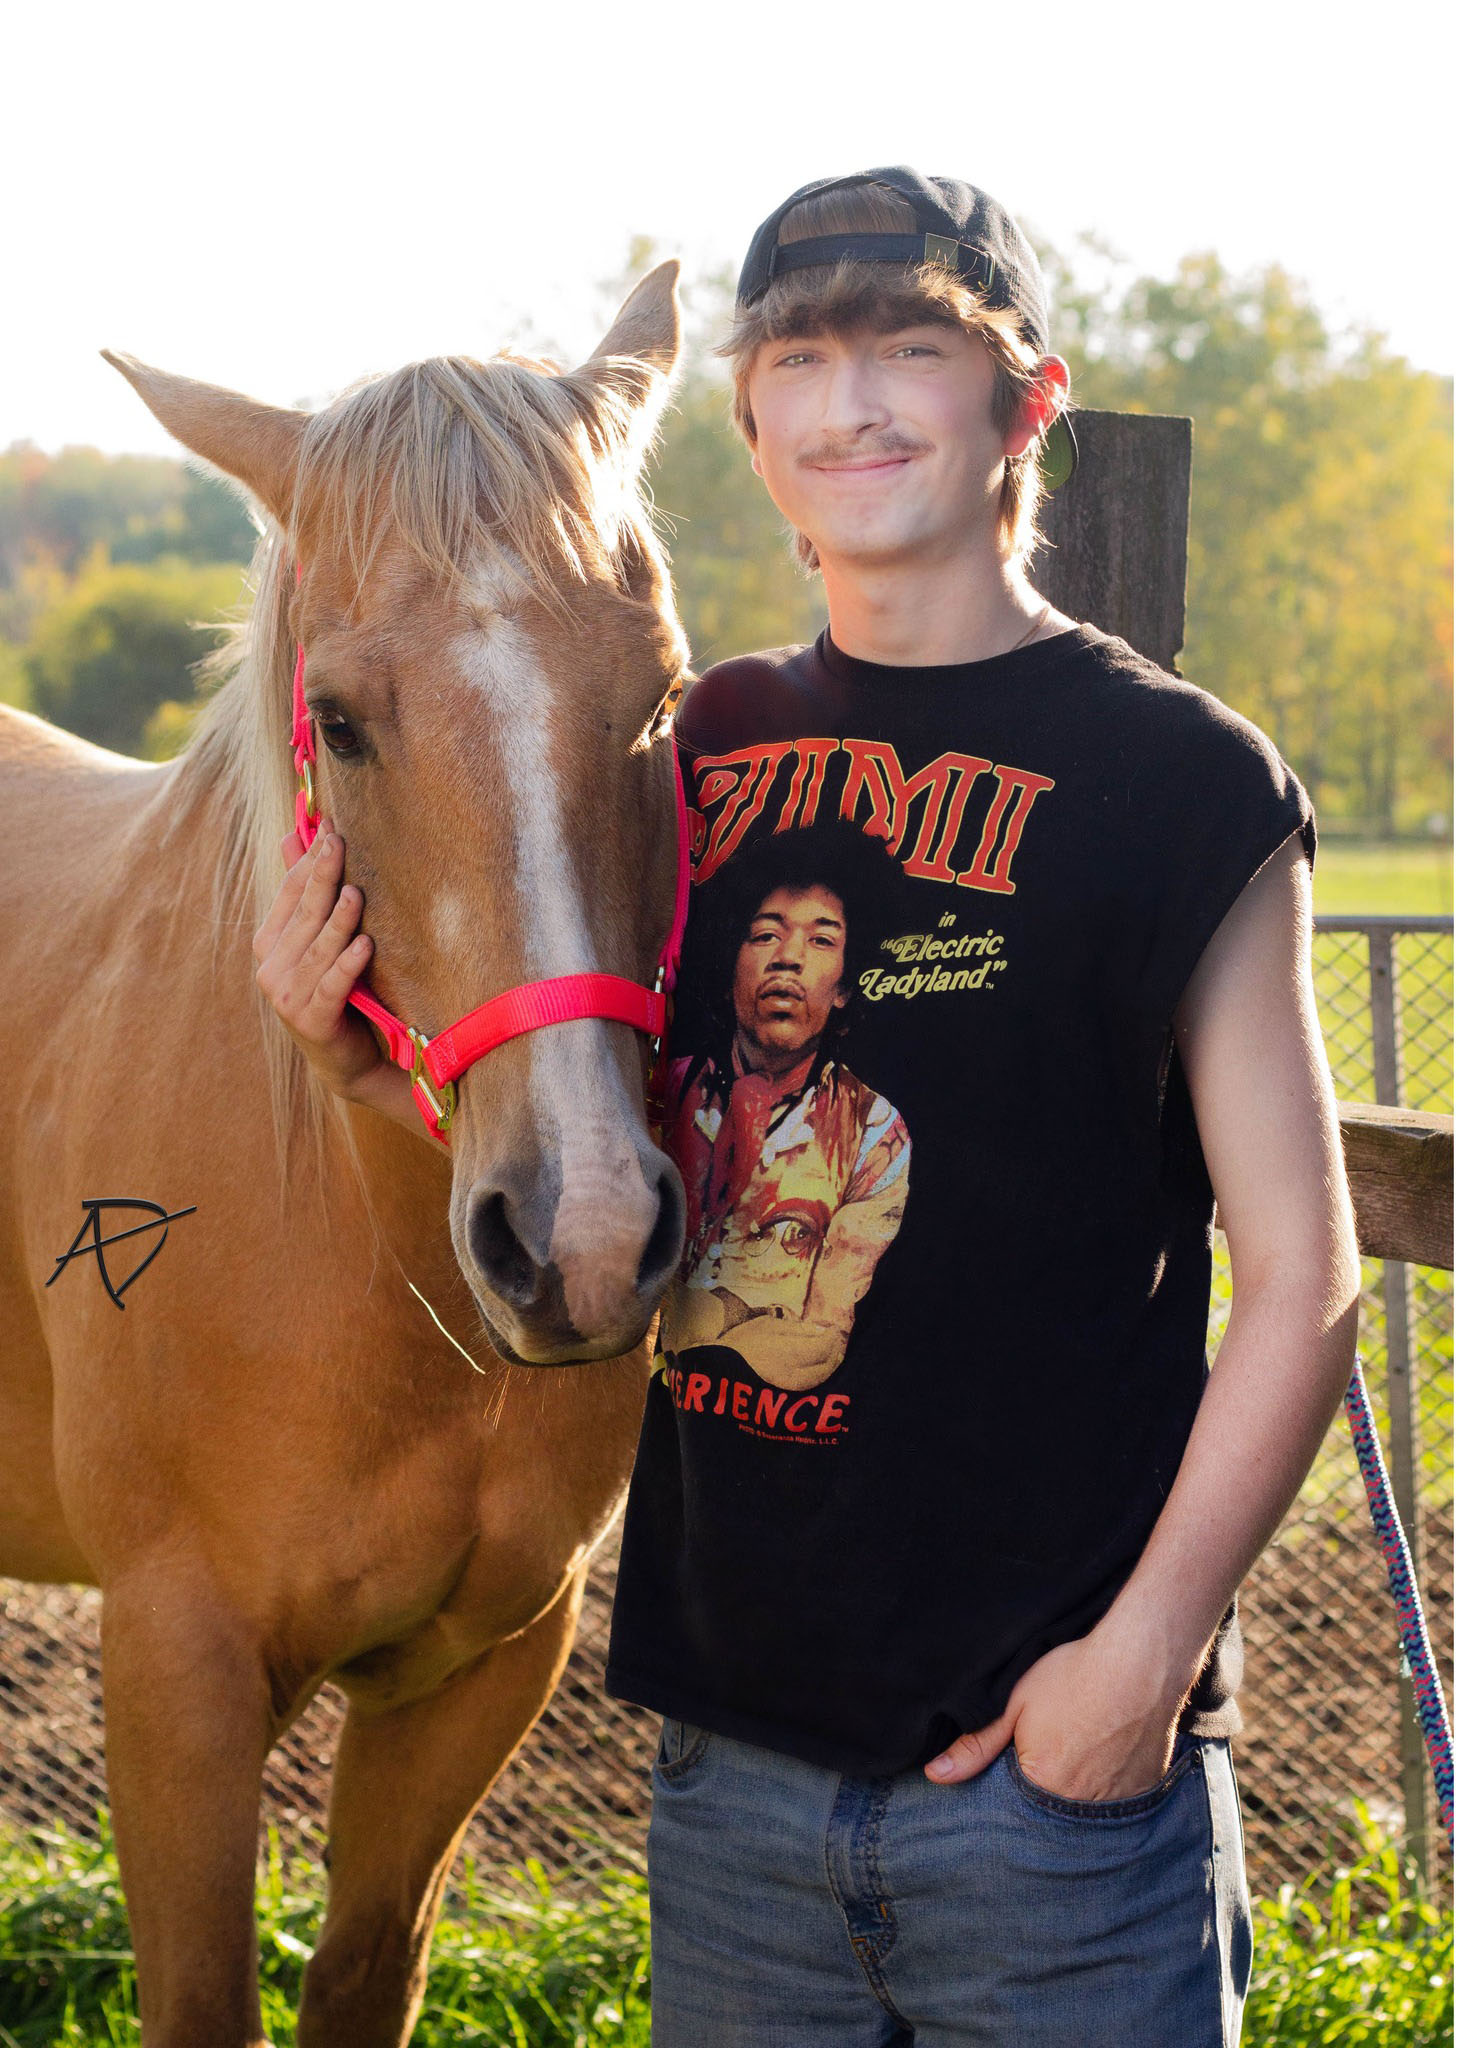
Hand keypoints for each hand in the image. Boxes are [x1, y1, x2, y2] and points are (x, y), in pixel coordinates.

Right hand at [252, 820, 384, 1101]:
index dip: (308, 860)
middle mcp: (272, 968)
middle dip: (322, 876)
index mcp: (269, 944)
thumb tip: (291, 836)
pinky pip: (333, 985)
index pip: (289, 893)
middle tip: (340, 843)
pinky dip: (349, 965)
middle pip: (304, 914)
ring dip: (338, 920)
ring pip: (319, 948)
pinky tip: (365, 945)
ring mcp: (289, 996)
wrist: (344, 1059)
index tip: (331, 827)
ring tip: (357, 893)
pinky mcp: (313, 1020)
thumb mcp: (315, 942)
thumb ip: (301, 893)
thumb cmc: (333, 992)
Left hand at [924, 1633, 1181, 1801]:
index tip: (1016, 1763)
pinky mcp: (1145, 1792)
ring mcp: (1118, 1804)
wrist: (1140, 1660)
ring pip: (1085, 1813)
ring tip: (1078, 1754)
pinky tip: (1104, 1757)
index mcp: (1044, 1788)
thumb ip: (976, 1745)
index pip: (1013, 1812)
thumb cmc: (1073, 1676)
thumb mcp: (1014, 1703)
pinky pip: (1117, 1804)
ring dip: (1076, 1793)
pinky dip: (1107, 1788)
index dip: (1011, 1790)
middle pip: (1051, 1815)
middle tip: (1050, 1753)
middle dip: (1043, 1794)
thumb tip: (935, 1774)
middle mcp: (1082, 1808)